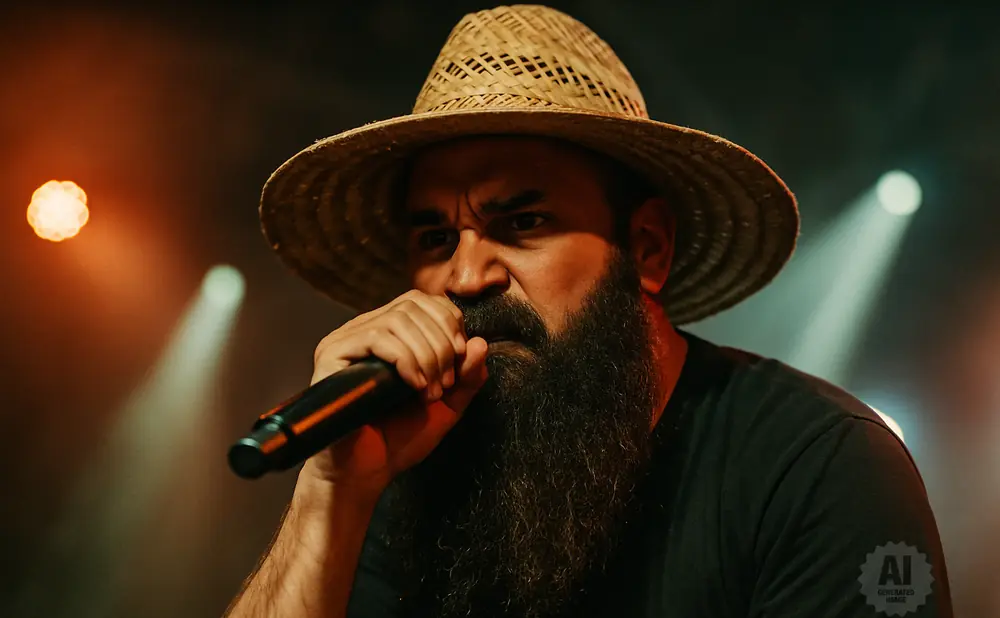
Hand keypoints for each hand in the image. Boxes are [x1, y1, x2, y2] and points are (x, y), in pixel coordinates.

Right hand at [298, 290, 488, 500]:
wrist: (366, 474)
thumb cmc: (400, 440)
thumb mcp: (446, 406)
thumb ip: (466, 377)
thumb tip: (480, 343)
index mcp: (389, 333)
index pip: (422, 301)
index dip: (449, 322)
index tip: (459, 360)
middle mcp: (365, 329)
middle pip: (413, 305)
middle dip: (442, 342)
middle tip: (445, 384)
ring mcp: (346, 340)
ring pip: (398, 319)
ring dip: (427, 354)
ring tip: (430, 391)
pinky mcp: (331, 355)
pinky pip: (376, 338)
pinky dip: (405, 359)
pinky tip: (413, 386)